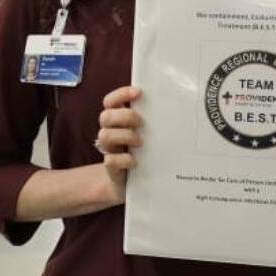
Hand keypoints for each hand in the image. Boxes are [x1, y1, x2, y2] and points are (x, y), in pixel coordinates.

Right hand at [97, 85, 143, 204]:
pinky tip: (135, 162)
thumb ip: (148, 119)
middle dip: (124, 116)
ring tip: (140, 143)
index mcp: (117, 121)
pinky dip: (124, 159)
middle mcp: (110, 132)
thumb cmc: (141, 152)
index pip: (110, 102)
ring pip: (104, 136)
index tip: (138, 92)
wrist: (129, 183)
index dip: (121, 94)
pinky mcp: (111, 168)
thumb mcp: (144, 133)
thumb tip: (170, 103)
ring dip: (124, 136)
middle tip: (141, 122)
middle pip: (105, 116)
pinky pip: (110, 160)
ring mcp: (109, 150)